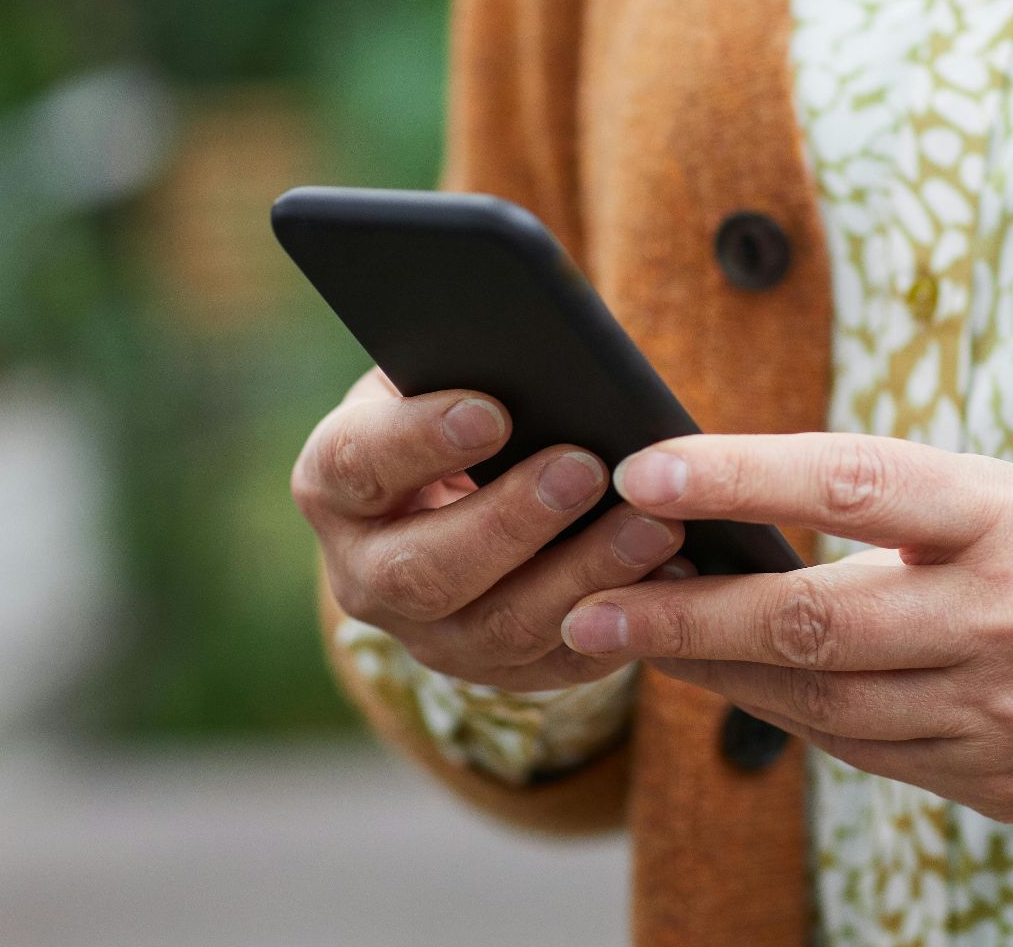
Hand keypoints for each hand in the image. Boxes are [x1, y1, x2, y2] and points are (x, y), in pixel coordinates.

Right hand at [292, 368, 692, 690]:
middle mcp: (367, 575)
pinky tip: (675, 578)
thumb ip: (470, 364)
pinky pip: (562, 662)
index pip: (357, 464)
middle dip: (510, 521)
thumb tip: (531, 341)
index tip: (491, 411)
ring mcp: (431, 637)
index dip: (418, 440)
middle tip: (585, 468)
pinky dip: (624, 623)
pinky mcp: (500, 673)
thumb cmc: (460, 409)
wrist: (466, 494)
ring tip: (654, 526)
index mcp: (337, 486)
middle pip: (424, 571)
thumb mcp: (445, 375)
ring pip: (501, 627)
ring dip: (584, 576)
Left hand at [557, 432, 1012, 820]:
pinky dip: (796, 721)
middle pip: (814, 624)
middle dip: (687, 621)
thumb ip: (906, 518)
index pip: (856, 483)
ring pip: (825, 705)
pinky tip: (746, 693)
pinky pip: (869, 753)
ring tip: (640, 646)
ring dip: (720, 679)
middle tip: (592, 608)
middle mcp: (1011, 622)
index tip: (646, 469)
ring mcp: (1008, 717)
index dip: (741, 474)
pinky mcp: (1005, 783)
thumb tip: (756, 525)